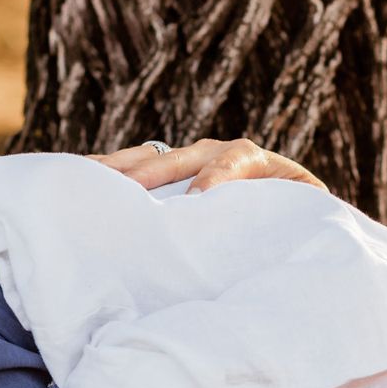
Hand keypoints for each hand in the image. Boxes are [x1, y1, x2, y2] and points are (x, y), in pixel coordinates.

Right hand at [90, 137, 325, 195]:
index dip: (213, 179)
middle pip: (181, 157)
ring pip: (152, 158)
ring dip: (122, 169)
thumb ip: (299, 215)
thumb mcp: (305, 213)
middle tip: (129, 190)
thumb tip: (298, 236)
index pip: (232, 162)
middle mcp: (217, 151)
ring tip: (89, 179)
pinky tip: (81, 180)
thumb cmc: (293, 216)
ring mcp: (188, 157)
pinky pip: (134, 167)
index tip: (196, 200)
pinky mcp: (167, 169)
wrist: (282, 203)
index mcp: (255, 159)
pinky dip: (110, 174)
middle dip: (154, 173)